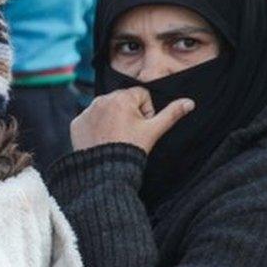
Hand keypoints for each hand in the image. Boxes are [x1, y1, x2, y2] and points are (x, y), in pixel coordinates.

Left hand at [69, 87, 193, 153]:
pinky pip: (90, 120)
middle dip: (129, 114)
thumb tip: (190, 102)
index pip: (141, 95)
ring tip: (116, 138)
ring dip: (112, 118)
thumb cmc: (131, 149)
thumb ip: (172, 114)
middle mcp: (101, 100)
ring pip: (106, 109)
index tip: (142, 128)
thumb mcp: (154, 131)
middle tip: (129, 134)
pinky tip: (102, 140)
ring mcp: (87, 111)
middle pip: (122, 100)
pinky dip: (96, 127)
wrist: (105, 171)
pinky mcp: (76, 123)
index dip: (146, 112)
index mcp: (122, 97)